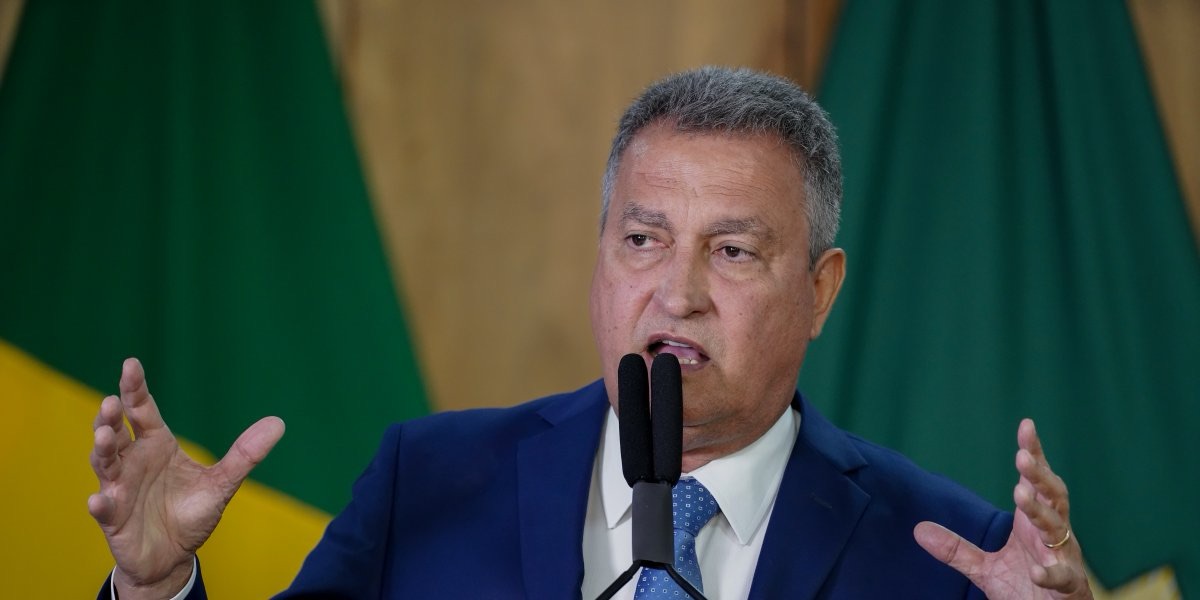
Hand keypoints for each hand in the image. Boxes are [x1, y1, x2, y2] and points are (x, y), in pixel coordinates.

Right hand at [88, 358, 284, 598]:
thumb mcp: (222, 483)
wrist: (173, 555)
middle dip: (111, 416)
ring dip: (103, 449)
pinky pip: (104, 508)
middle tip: (112, 401)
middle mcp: (133, 461)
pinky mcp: (113, 518)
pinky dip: (100, 503)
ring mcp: (119, 488)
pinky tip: (99, 499)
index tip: (131, 364)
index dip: (136, 388)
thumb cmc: (190, 512)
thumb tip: (279, 422)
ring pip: (104, 463)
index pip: (144, 410)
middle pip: (116, 432)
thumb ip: (245, 454)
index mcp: (157, 445)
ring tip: (105, 435)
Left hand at [913, 419, 1091, 598]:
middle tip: (1021, 457)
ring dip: (1041, 512)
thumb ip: (956, 550)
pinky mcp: (1069, 588)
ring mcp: (1064, 559)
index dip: (1033, 454)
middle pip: (1053, 496)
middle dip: (1039, 476)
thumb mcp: (985, 569)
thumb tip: (918, 529)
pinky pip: (1063, 577)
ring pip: (1058, 529)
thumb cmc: (1026, 590)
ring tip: (1020, 494)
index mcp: (1034, 525)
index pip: (1035, 483)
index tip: (1026, 425)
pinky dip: (1052, 573)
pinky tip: (1038, 571)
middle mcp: (1053, 536)